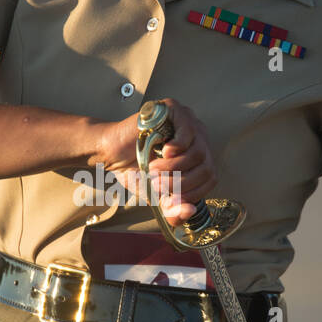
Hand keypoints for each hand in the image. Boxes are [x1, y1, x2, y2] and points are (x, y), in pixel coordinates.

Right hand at [91, 97, 216, 222]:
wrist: (111, 152)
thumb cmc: (134, 169)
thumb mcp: (156, 194)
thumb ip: (173, 208)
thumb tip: (190, 211)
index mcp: (198, 157)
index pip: (210, 178)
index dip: (193, 193)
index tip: (170, 200)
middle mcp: (198, 139)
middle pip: (206, 167)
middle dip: (181, 183)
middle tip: (157, 184)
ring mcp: (188, 122)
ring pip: (198, 152)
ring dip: (174, 167)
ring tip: (153, 169)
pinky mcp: (175, 110)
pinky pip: (189, 130)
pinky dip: (178, 147)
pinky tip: (164, 151)